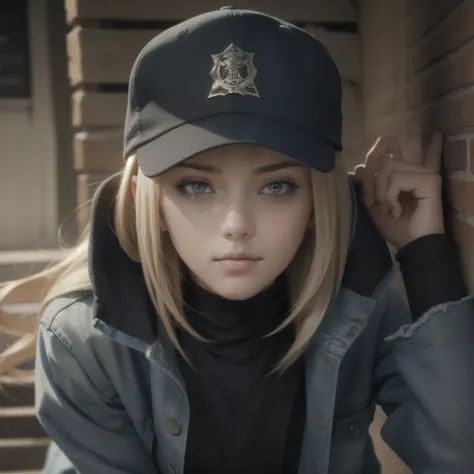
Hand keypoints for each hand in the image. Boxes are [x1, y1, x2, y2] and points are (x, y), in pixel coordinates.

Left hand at [354, 134, 444, 249]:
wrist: (411, 245)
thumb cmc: (395, 228)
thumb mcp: (373, 205)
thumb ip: (368, 186)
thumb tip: (360, 166)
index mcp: (403, 174)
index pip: (394, 148)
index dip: (384, 143)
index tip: (383, 140)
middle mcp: (415, 169)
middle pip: (383, 160)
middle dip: (371, 183)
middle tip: (374, 204)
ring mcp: (424, 173)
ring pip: (388, 167)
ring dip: (380, 191)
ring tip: (387, 208)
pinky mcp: (429, 180)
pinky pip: (396, 179)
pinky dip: (390, 196)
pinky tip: (397, 211)